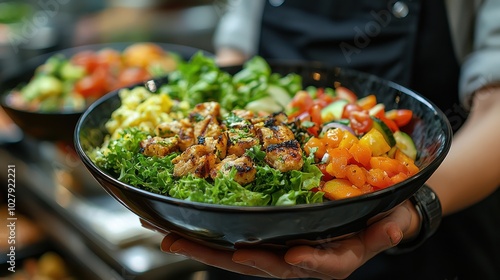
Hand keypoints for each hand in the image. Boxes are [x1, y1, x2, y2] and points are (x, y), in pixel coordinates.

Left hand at [153, 200, 418, 278]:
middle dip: (219, 254)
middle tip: (179, 242)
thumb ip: (388, 229)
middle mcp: (298, 260)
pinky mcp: (268, 239)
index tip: (286, 255)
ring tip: (165, 235)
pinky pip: (235, 240)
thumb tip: (394, 229)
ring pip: (237, 254)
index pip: (311, 264)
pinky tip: (178, 226)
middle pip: (257, 262)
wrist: (368, 222)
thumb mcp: (389, 224)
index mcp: (328, 260)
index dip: (300, 261)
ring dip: (201, 246)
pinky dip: (207, 235)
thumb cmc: (378, 222)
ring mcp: (279, 250)